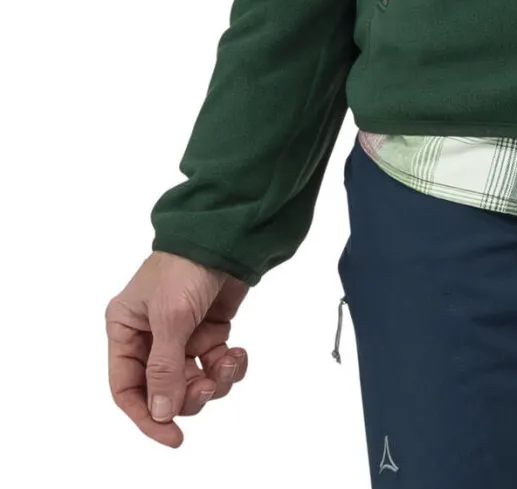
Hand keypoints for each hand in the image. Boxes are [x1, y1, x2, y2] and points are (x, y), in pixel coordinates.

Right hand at [106, 251, 249, 446]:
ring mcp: (181, 333)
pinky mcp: (209, 328)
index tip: (172, 436)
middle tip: (209, 386)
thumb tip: (161, 413)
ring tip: (229, 362)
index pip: (127, 388)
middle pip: (163, 390)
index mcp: (126, 330)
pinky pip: (215, 363)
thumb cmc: (186, 265)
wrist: (228, 231)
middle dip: (188, 395)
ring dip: (214, 381)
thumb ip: (164, 369)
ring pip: (192, 381)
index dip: (146, 416)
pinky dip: (228, 366)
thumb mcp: (170, 318)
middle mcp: (149, 335)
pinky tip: (238, 354)